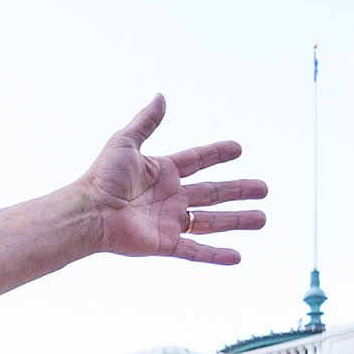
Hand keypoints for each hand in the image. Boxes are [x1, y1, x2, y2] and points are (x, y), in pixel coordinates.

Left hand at [73, 97, 268, 266]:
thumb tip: (160, 96)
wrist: (89, 212)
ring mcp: (169, 221)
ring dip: (237, 221)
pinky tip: (237, 257)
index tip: (238, 149)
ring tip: (262, 220)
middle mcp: (170, 197)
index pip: (198, 160)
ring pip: (211, 222)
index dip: (217, 154)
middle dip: (239, 190)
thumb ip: (146, 122)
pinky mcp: (165, 243)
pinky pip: (195, 250)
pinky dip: (216, 255)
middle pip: (213, 193)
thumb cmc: (102, 178)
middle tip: (264, 189)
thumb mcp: (125, 142)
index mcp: (163, 172)